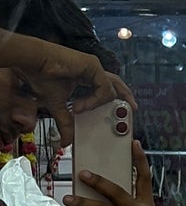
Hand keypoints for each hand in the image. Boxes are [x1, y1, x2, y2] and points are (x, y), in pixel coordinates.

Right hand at [0, 33, 134, 145]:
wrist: (33, 63)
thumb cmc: (41, 77)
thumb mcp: (57, 105)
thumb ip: (66, 122)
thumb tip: (66, 141)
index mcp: (86, 76)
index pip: (106, 87)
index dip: (114, 99)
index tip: (120, 113)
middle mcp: (92, 70)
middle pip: (116, 84)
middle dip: (126, 96)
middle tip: (133, 109)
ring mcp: (94, 67)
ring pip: (111, 88)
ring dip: (102, 104)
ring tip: (85, 111)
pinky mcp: (93, 65)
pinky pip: (103, 87)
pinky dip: (95, 100)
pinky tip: (80, 106)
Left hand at [63, 140, 153, 205]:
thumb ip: (120, 203)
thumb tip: (94, 183)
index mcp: (146, 205)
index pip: (144, 179)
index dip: (140, 161)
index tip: (134, 144)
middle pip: (116, 191)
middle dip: (97, 181)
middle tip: (81, 174)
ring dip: (81, 202)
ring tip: (66, 198)